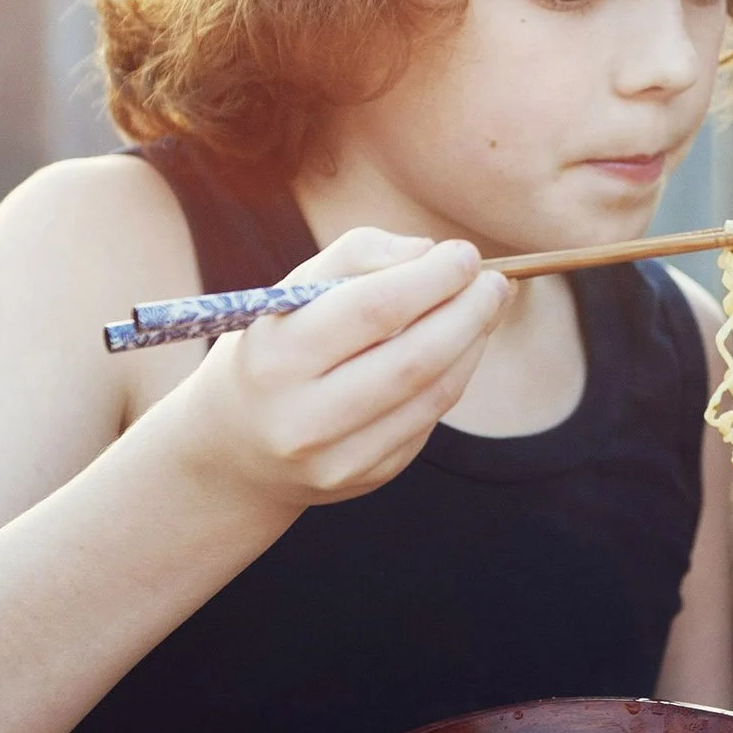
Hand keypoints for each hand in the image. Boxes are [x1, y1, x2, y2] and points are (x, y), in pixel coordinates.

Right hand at [154, 227, 513, 511]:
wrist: (236, 446)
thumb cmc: (275, 347)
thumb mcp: (292, 292)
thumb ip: (356, 255)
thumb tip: (429, 252)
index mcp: (276, 358)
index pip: (374, 310)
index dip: (432, 279)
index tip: (465, 254)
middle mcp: (303, 417)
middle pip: (414, 359)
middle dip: (468, 313)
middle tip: (496, 283)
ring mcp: (336, 458)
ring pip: (431, 395)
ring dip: (472, 345)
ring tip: (486, 308)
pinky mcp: (365, 479)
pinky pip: (427, 422)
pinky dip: (454, 378)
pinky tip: (460, 349)